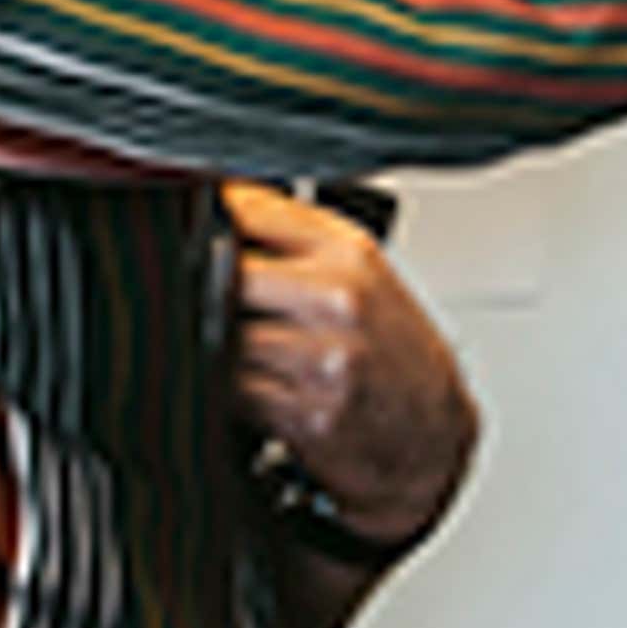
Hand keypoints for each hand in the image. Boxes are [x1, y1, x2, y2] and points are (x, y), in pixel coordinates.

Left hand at [223, 180, 477, 549]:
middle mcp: (340, 301)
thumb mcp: (360, 270)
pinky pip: (234, 392)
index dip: (210, 217)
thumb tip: (211, 199)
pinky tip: (252, 383)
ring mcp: (325, 361)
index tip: (194, 229)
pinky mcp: (308, 417)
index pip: (251, 210)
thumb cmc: (393, 347)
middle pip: (224, 273)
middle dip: (206, 285)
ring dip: (214, 342)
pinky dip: (228, 388)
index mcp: (349, 254)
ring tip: (238, 345)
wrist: (432, 428)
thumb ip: (289, 233)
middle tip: (211, 298)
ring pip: (223, 336)